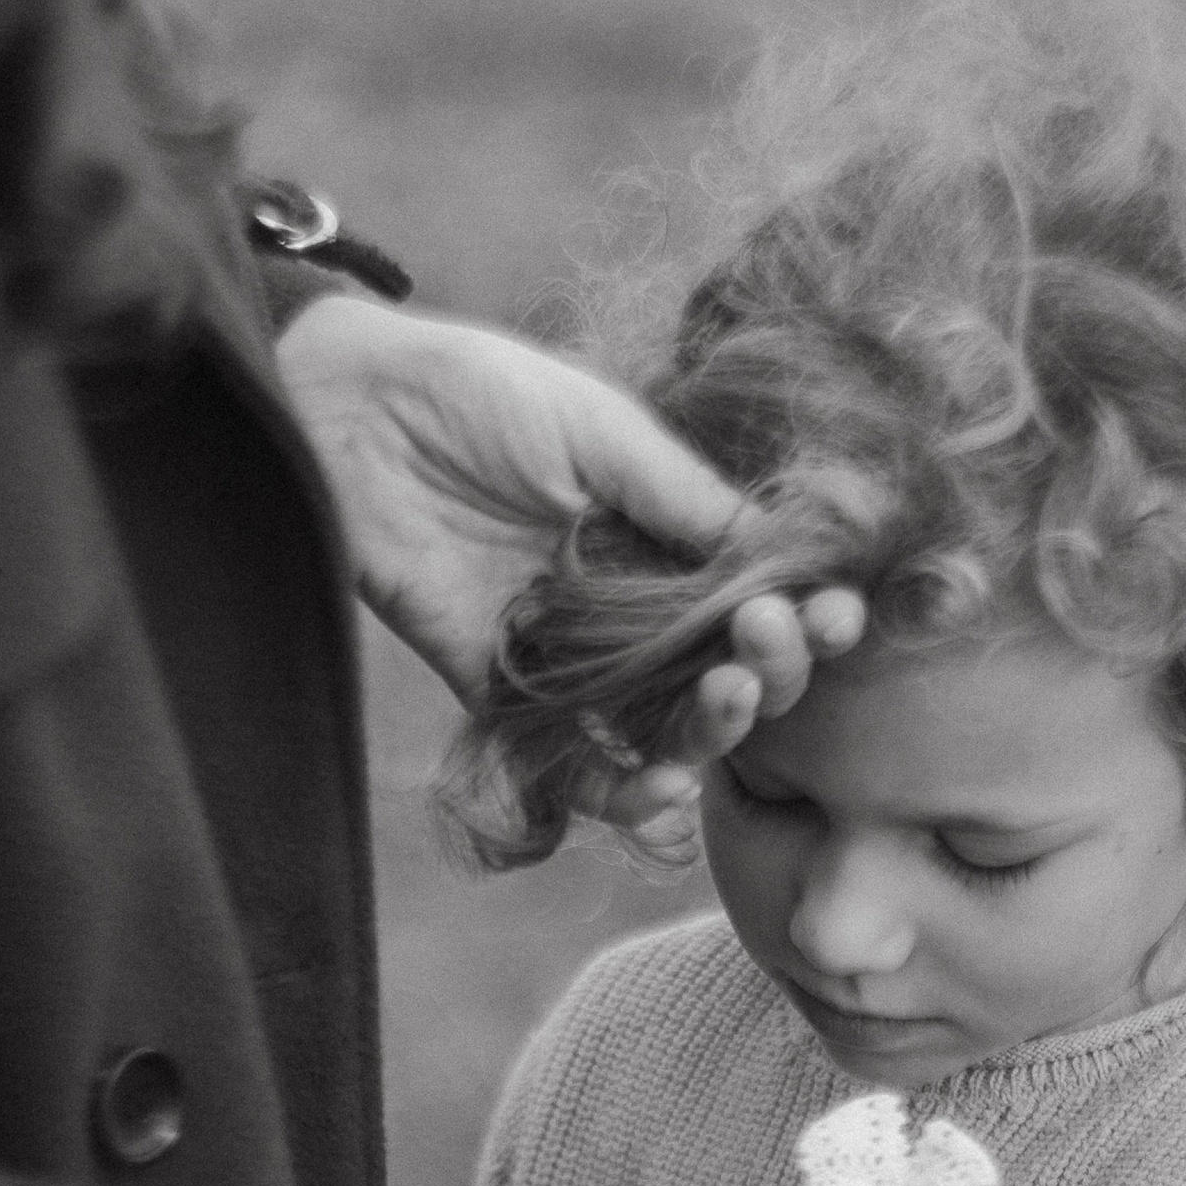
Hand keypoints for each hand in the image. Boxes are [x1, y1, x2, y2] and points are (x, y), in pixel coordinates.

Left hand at [274, 297, 862, 841]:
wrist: (348, 416)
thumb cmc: (476, 394)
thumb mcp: (602, 430)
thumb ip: (686, 498)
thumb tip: (791, 559)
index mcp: (664, 534)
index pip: (756, 598)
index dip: (805, 618)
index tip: (837, 617)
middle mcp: (631, 606)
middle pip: (726, 673)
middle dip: (771, 672)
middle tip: (766, 646)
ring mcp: (574, 658)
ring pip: (665, 730)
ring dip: (710, 734)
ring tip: (726, 702)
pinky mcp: (504, 694)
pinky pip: (575, 767)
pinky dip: (621, 792)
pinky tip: (658, 786)